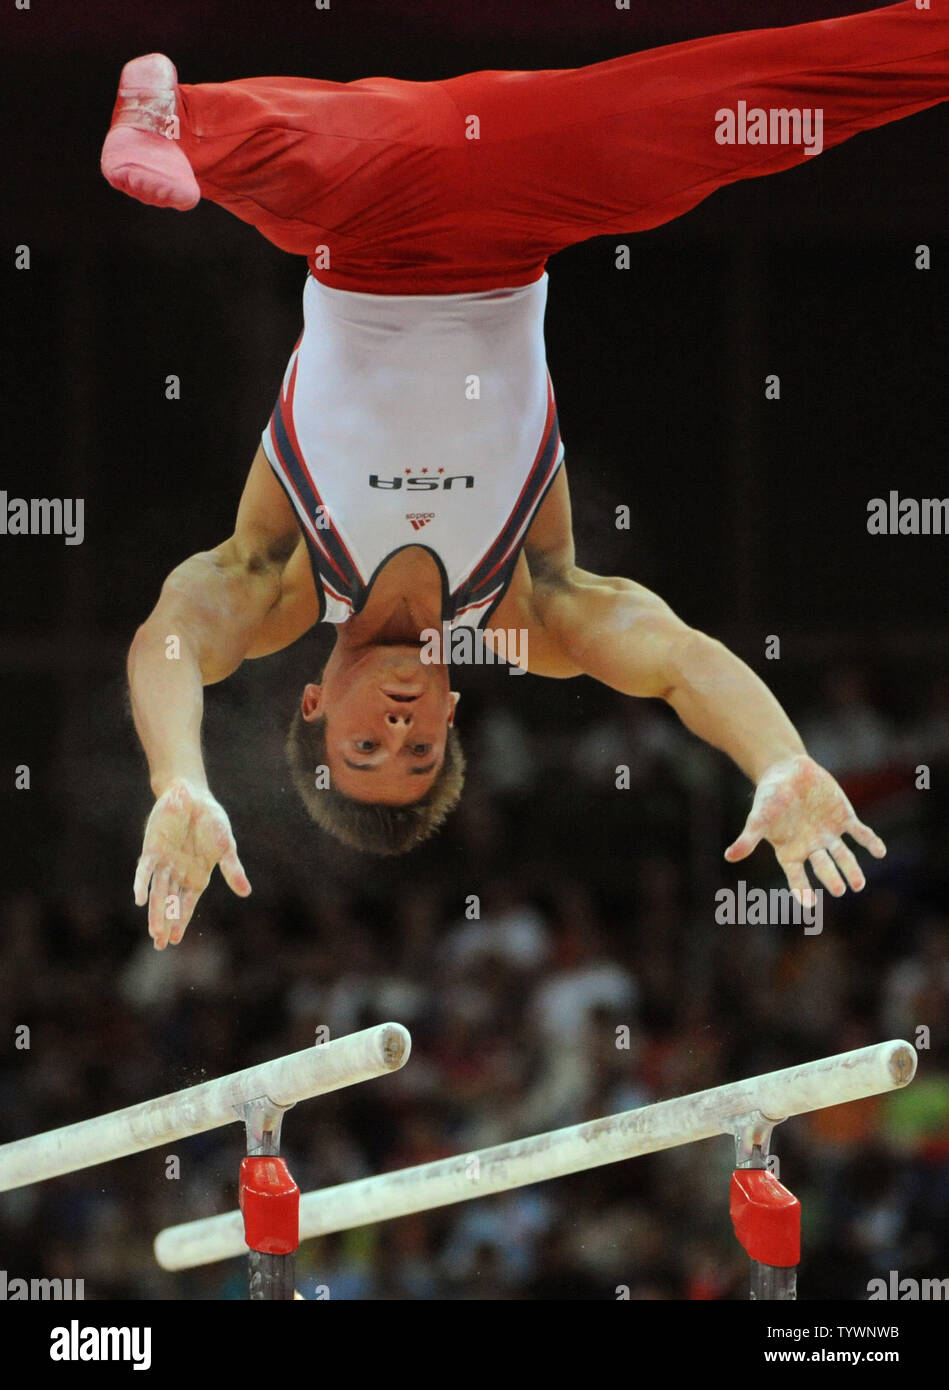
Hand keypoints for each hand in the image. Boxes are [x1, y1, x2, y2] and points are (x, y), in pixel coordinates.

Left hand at [133, 777, 250, 948]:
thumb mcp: (226, 846)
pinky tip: (140, 899)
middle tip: (160, 944)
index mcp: (196, 877)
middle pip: (170, 903)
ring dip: (156, 911)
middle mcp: (178, 874)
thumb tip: (246, 892)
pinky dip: (142, 884)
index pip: (186, 904)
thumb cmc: (212, 821)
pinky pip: (146, 870)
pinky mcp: (152, 850)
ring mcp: (164, 863)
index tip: (175, 940)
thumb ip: (232, 869)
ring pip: (158, 892)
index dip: (180, 921)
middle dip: (165, 923)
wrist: (192, 797)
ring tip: (154, 932)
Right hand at [724, 754, 885, 904]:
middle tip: (841, 889)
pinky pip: (860, 833)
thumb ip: (749, 837)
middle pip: (824, 866)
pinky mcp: (844, 819)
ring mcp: (829, 834)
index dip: (802, 889)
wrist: (788, 770)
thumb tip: (729, 857)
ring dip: (852, 868)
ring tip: (858, 884)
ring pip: (843, 855)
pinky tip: (879, 851)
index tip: (810, 904)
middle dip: (832, 877)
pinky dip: (870, 842)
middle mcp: (812, 847)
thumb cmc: (769, 795)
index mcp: (790, 851)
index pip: (796, 875)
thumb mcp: (758, 815)